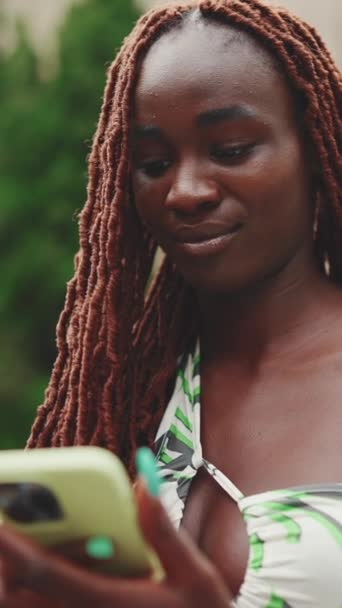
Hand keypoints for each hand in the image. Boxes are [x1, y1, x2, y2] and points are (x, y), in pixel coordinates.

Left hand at [0, 480, 232, 607]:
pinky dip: (29, 593)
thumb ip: (164, 532)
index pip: (48, 574)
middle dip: (3, 564)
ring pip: (26, 607)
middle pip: (22, 596)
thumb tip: (142, 484)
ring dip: (13, 579)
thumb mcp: (196, 576)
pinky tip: (38, 569)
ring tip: (12, 543)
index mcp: (110, 604)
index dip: (14, 550)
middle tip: (3, 527)